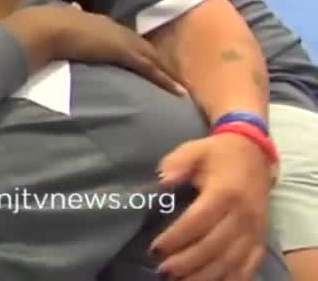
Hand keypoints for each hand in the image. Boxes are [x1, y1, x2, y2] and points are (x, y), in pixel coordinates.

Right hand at [7, 6, 184, 93]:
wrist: (43, 29)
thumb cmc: (41, 24)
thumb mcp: (57, 17)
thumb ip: (66, 15)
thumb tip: (71, 7)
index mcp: (96, 20)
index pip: (122, 35)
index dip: (134, 47)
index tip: (144, 56)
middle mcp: (112, 26)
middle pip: (141, 44)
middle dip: (156, 58)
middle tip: (171, 72)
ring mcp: (119, 38)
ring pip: (150, 55)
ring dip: (165, 70)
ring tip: (179, 85)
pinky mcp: (122, 52)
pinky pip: (149, 67)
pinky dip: (164, 78)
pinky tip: (176, 90)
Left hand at [151, 134, 271, 279]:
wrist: (254, 155)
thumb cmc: (218, 155)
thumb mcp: (194, 150)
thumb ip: (177, 163)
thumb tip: (163, 180)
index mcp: (225, 192)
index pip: (198, 221)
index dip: (176, 237)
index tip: (155, 249)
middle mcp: (244, 215)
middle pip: (214, 246)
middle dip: (187, 262)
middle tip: (163, 271)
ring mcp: (256, 230)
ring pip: (231, 261)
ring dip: (206, 275)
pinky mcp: (262, 239)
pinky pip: (249, 265)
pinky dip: (233, 279)